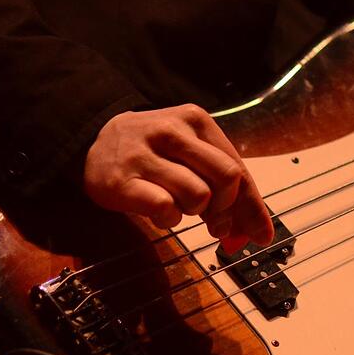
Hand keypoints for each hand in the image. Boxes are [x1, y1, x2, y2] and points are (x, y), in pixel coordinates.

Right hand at [83, 104, 272, 250]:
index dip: (251, 205)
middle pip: (226, 178)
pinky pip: (165, 208)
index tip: (260, 234)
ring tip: (176, 205)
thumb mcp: (189, 153)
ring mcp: (144, 154)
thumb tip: (257, 231)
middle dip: (227, 210)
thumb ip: (223, 186)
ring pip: (198, 195)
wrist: (93, 142)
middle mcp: (171, 131)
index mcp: (195, 120)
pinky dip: (169, 219)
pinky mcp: (121, 181)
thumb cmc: (153, 151)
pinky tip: (160, 211)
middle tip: (216, 226)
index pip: (238, 166)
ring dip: (193, 212)